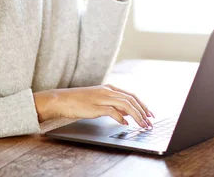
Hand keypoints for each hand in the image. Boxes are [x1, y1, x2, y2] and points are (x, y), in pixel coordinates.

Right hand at [33, 84, 153, 127]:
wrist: (62, 100)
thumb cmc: (79, 101)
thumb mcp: (99, 101)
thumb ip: (114, 105)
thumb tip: (127, 113)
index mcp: (109, 88)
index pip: (131, 96)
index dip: (143, 105)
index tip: (150, 114)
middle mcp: (108, 91)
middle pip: (131, 100)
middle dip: (143, 111)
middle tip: (150, 122)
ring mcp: (102, 98)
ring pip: (125, 105)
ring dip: (136, 115)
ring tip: (142, 125)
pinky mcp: (96, 106)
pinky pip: (112, 111)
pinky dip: (121, 118)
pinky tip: (125, 124)